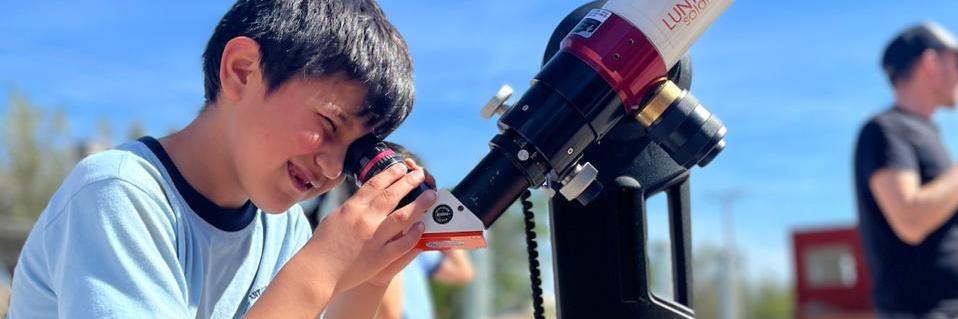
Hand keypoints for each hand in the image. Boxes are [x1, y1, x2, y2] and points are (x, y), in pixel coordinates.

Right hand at [307, 163, 436, 293]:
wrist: (317, 272)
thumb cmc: (323, 245)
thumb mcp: (335, 217)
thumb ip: (353, 207)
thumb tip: (367, 196)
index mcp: (352, 208)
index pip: (375, 184)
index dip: (391, 173)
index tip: (402, 167)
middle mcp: (365, 220)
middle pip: (392, 195)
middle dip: (409, 182)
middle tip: (421, 175)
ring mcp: (374, 238)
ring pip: (403, 216)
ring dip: (419, 204)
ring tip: (430, 195)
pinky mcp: (380, 258)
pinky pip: (403, 244)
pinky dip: (414, 234)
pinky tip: (422, 227)